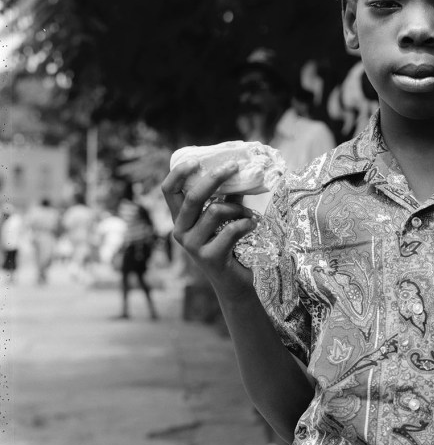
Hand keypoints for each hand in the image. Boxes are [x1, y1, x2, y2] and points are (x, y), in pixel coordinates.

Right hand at [161, 159, 256, 301]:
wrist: (233, 284)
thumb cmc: (228, 247)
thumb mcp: (223, 219)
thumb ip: (226, 198)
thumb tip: (239, 172)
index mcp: (180, 219)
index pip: (168, 191)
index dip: (179, 173)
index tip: (197, 160)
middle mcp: (180, 232)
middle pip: (193, 196)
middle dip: (215, 178)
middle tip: (235, 167)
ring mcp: (193, 246)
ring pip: (216, 211)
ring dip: (239, 208)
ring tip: (250, 214)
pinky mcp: (210, 257)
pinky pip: (231, 230)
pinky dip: (246, 224)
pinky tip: (253, 225)